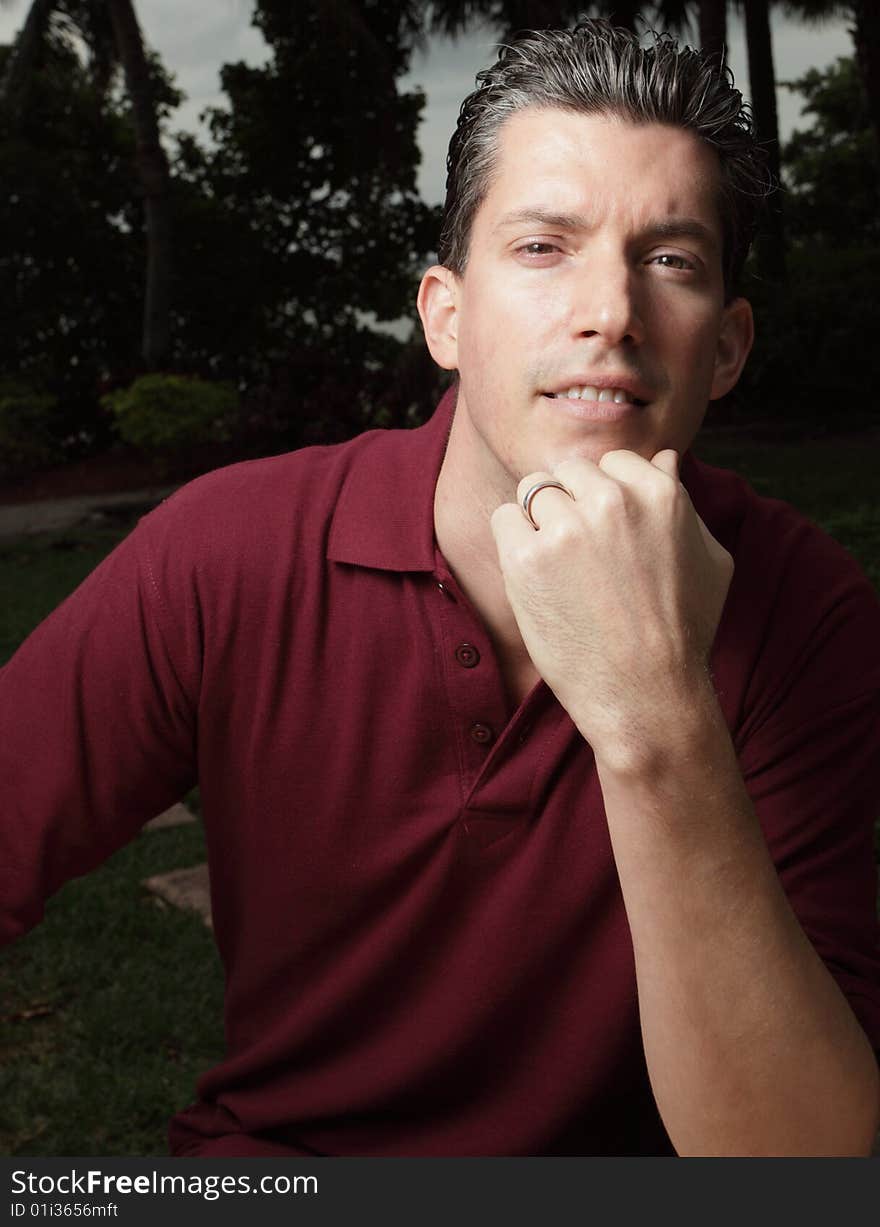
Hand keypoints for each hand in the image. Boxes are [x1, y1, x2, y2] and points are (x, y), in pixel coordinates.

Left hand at [489, 450, 732, 762]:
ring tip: (558, 568)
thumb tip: (662, 457)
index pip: (611, 461)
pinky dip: (513, 542)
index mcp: (658, 492)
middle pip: (566, 471)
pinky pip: (504, 520)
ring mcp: (566, 528)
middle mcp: (612, 501)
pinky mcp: (526, 557)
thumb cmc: (684, 632)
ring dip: (538, 520)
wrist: (645, 694)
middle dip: (568, 503)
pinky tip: (536, 577)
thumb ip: (682, 502)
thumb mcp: (710, 559)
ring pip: (531, 490)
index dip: (603, 495)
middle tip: (579, 555)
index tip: (606, 533)